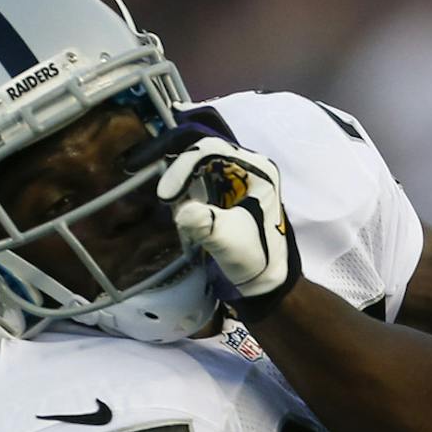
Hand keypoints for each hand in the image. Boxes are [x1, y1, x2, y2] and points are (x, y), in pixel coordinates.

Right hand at [154, 139, 296, 309]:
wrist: (265, 280)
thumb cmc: (256, 259)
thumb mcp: (229, 242)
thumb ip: (207, 225)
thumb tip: (183, 213)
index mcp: (258, 169)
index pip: (212, 150)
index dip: (184, 167)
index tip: (167, 195)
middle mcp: (248, 166)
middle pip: (202, 154)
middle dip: (181, 174)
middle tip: (166, 199)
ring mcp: (237, 177)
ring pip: (198, 166)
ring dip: (182, 183)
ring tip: (174, 205)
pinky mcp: (227, 190)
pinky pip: (199, 180)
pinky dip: (186, 191)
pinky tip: (181, 208)